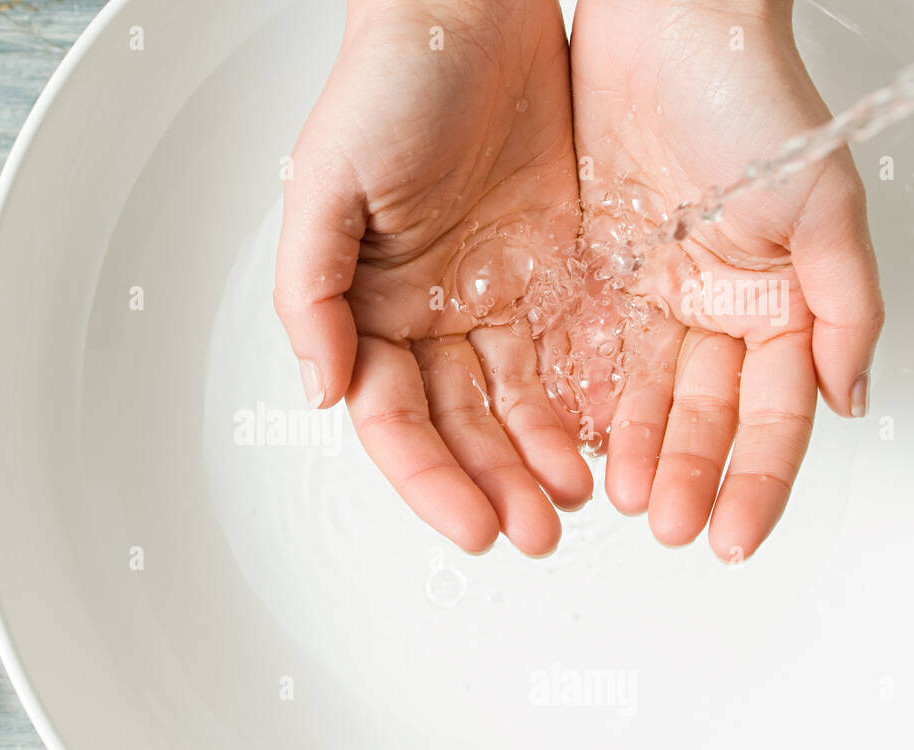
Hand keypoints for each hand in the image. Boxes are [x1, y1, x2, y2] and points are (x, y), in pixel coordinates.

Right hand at [274, 0, 592, 555]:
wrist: (474, 10)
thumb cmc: (387, 84)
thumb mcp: (323, 186)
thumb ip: (312, 295)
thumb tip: (322, 391)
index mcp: (366, 308)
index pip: (393, 420)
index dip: (429, 478)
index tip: (470, 524)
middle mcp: (426, 314)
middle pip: (456, 427)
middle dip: (492, 486)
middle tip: (533, 533)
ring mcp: (490, 297)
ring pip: (514, 405)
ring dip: (538, 460)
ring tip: (573, 502)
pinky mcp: (549, 272)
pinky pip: (566, 355)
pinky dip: (580, 404)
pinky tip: (600, 440)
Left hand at [569, 0, 883, 558]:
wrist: (661, 25)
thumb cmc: (749, 96)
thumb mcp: (820, 203)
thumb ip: (842, 305)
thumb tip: (849, 397)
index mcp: (771, 302)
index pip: (768, 415)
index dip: (754, 479)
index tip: (730, 534)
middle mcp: (705, 309)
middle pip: (696, 416)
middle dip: (682, 474)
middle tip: (663, 524)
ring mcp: (643, 297)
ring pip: (633, 397)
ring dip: (626, 451)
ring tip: (609, 495)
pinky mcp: (583, 277)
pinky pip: (575, 354)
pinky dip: (572, 400)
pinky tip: (565, 440)